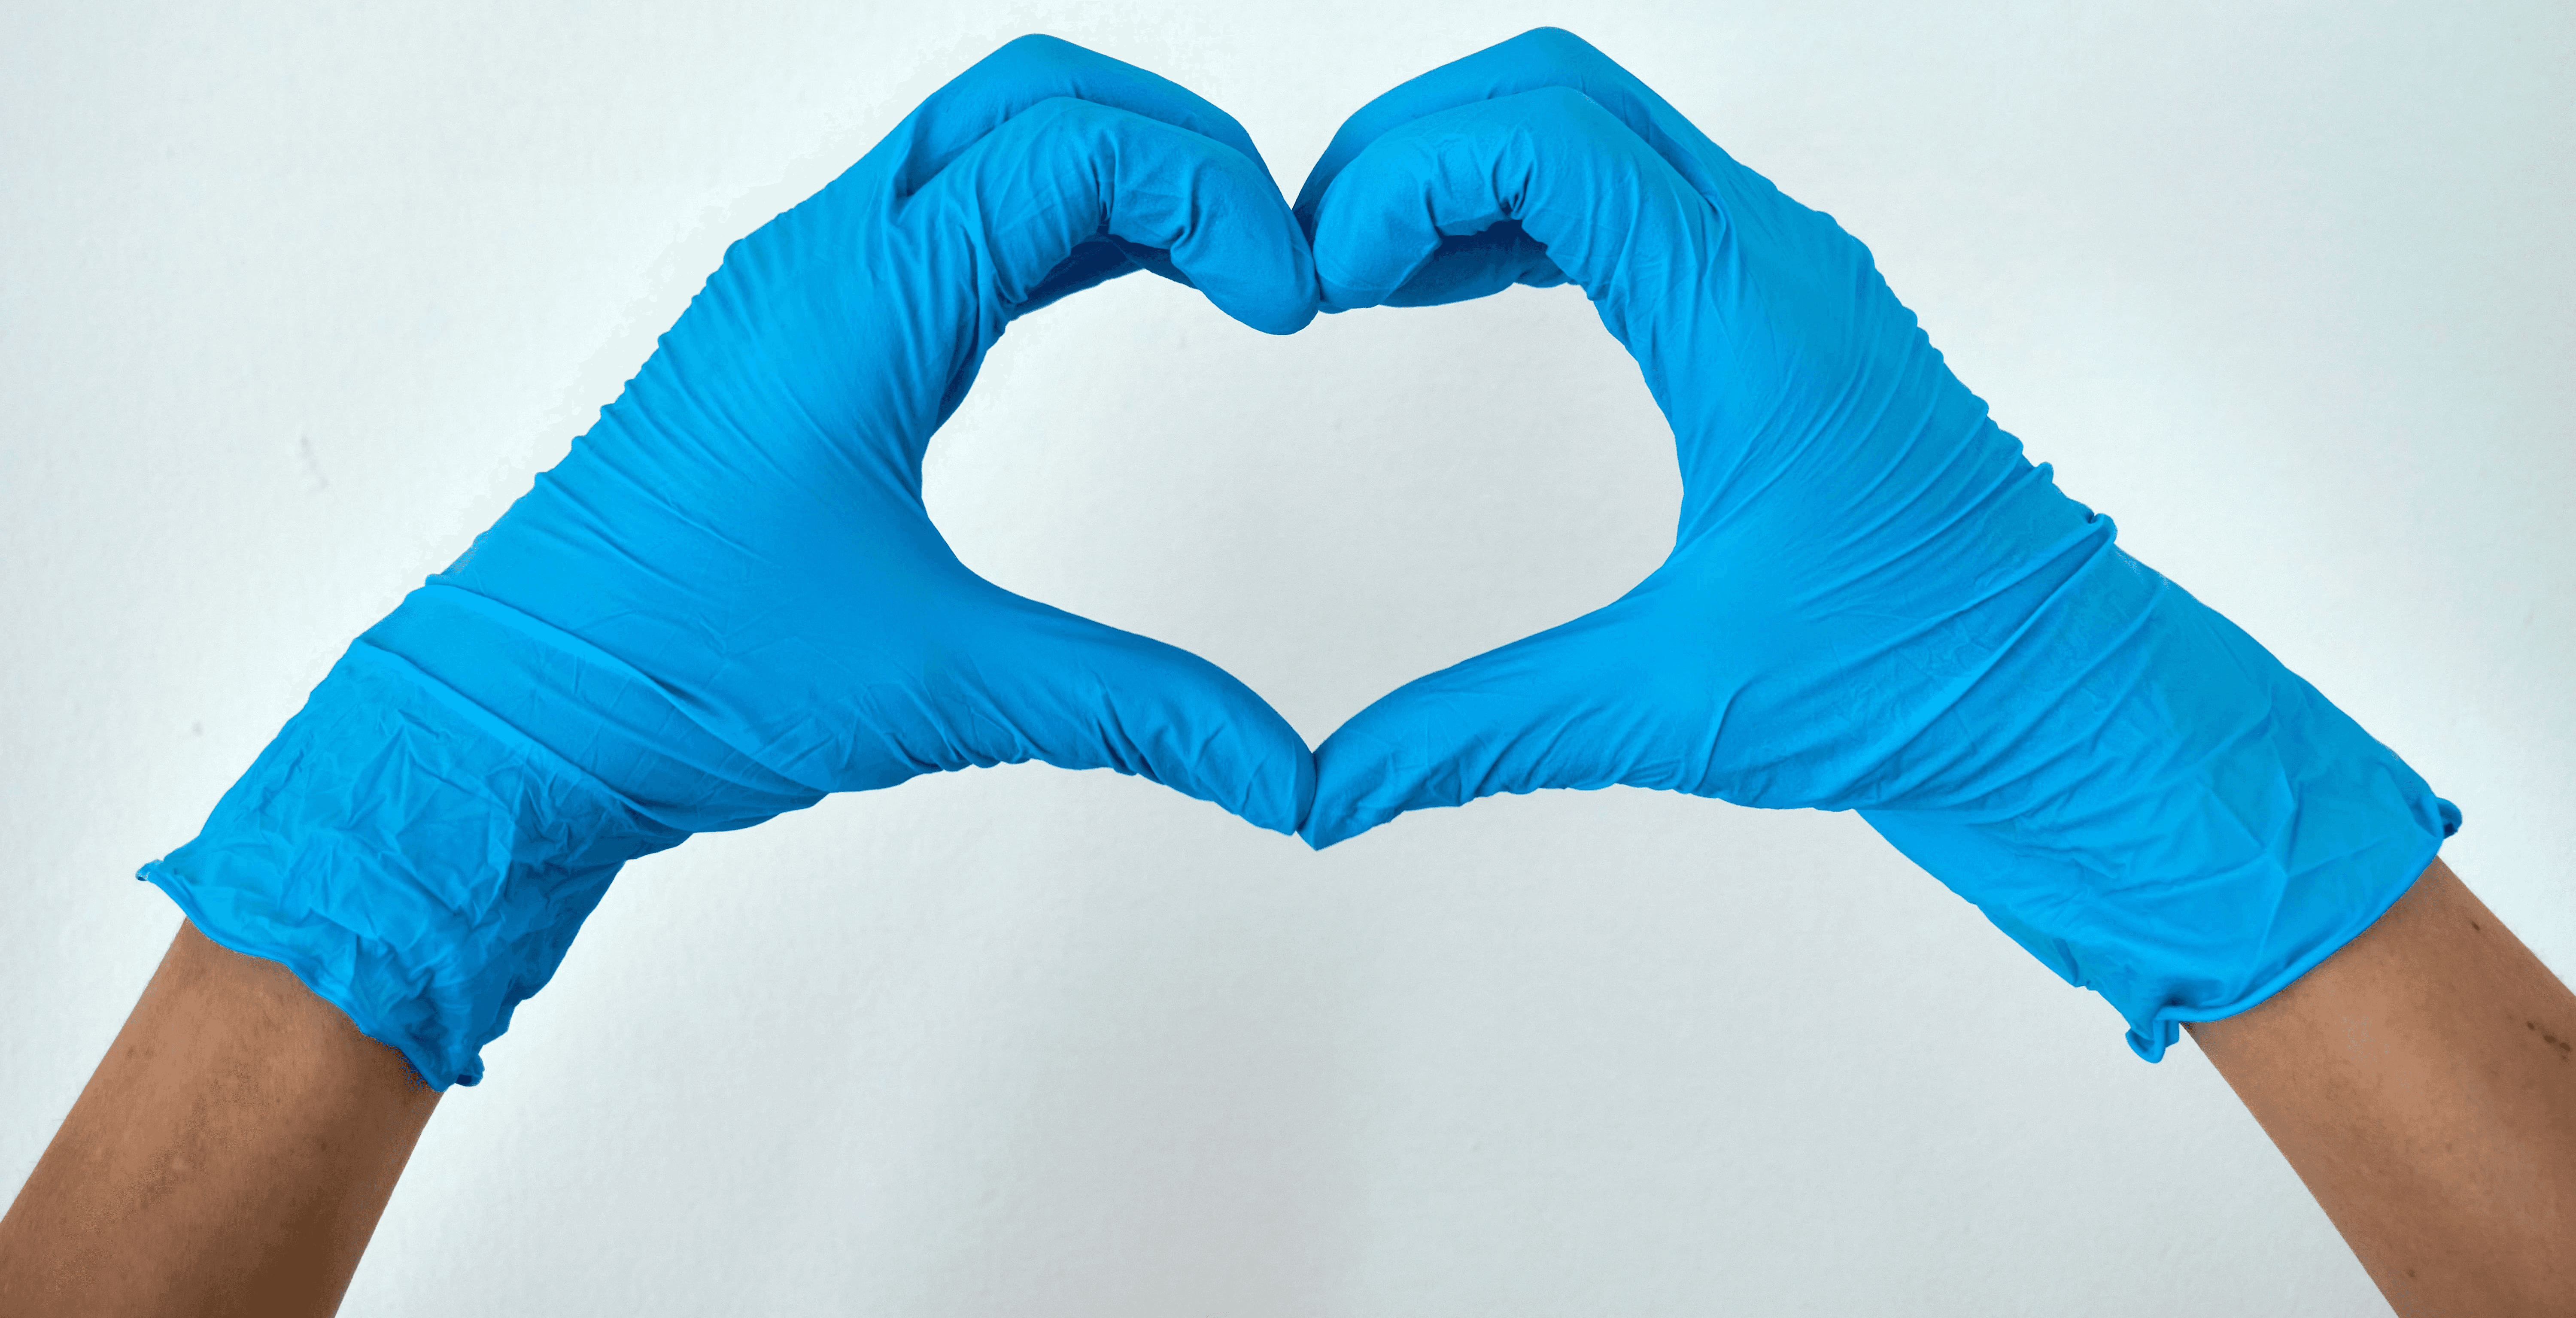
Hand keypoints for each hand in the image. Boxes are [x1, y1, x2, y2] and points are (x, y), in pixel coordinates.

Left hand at [139, 36, 1318, 1088]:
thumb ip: (1134, 712)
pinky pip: (934, 215)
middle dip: (1176, 142)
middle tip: (1272, 246)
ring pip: (977, 142)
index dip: (1215, 196)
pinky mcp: (786, 335)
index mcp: (859, 301)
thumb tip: (1282, 773)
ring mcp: (795, 286)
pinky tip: (1105, 283)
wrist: (511, 720)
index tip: (1289, 301)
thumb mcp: (941, 687)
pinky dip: (1042, 220)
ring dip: (1107, 172)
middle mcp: (820, 258)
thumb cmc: (674, 675)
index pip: (1074, 150)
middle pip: (1030, 96)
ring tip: (1218, 261)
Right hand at [1293, 29, 2456, 1057]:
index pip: (1548, 139)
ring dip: (1465, 170)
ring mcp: (1786, 272)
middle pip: (1558, 90)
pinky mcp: (1784, 308)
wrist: (2070, 701)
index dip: (1403, 177)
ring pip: (1596, 125)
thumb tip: (1329, 792)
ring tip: (1360, 270)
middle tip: (1316, 257)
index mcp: (1750, 319)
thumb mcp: (1674, 707)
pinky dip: (1524, 210)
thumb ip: (1479, 734)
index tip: (1322, 279)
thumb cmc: (1924, 684)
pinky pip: (1633, 192)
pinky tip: (1452, 288)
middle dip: (1413, 147)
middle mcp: (1774, 260)